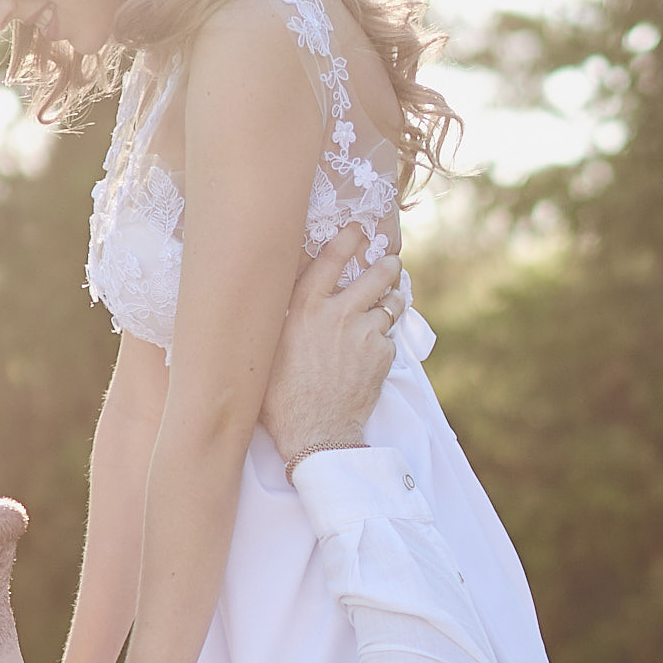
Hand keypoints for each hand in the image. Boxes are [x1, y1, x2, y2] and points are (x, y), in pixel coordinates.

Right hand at [262, 224, 405, 471]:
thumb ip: (282, 319)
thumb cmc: (282, 397)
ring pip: (390, 306)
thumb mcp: (270, 349)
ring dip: (392, 303)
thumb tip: (278, 301)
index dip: (348, 240)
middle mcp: (338, 313)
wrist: (314, 432)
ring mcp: (364, 333)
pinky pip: (388, 339)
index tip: (358, 230)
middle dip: (388, 267)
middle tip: (392, 264)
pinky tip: (372, 353)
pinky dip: (384, 342)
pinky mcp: (382, 355)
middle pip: (377, 276)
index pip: (331, 259)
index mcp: (306, 307)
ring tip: (390, 303)